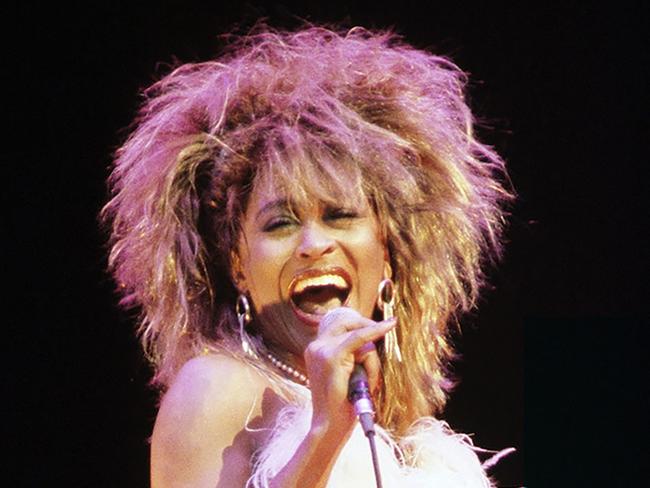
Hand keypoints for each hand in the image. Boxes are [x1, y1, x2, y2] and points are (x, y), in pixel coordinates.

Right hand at [303, 307, 396, 437]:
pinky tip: (389, 325)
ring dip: (371, 359)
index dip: (359, 322)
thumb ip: (350, 354)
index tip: (379, 322)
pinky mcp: (332, 356)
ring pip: (359, 337)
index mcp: (315, 349)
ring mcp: (321, 350)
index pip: (339, 325)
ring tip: (369, 383)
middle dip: (368, 328)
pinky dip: (375, 331)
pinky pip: (359, 338)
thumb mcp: (344, 373)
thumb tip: (370, 340)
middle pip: (348, 324)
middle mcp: (315, 346)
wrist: (330, 425)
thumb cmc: (341, 403)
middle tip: (387, 327)